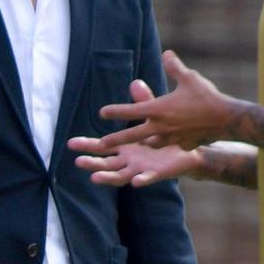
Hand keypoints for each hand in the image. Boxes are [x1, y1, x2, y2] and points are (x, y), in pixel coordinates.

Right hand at [71, 78, 206, 185]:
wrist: (193, 148)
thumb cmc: (169, 133)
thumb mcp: (153, 114)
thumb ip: (143, 101)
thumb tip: (134, 82)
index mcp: (125, 147)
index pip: (101, 147)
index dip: (87, 146)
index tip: (70, 143)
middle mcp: (129, 161)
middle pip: (106, 164)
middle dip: (91, 163)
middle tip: (77, 161)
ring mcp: (142, 169)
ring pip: (121, 176)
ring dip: (108, 178)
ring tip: (95, 178)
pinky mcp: (158, 173)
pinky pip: (148, 178)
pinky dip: (142, 180)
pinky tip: (135, 182)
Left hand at [91, 51, 236, 154]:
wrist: (227, 119)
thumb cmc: (206, 96)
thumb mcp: (189, 77)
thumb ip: (174, 67)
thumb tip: (166, 53)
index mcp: (159, 109)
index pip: (131, 110)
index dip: (115, 111)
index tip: (102, 112)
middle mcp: (161, 127)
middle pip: (132, 135)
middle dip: (115, 139)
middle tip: (101, 144)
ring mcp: (171, 139)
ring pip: (151, 143)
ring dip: (144, 141)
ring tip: (139, 140)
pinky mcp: (182, 146)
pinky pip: (170, 145)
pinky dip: (167, 142)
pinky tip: (170, 140)